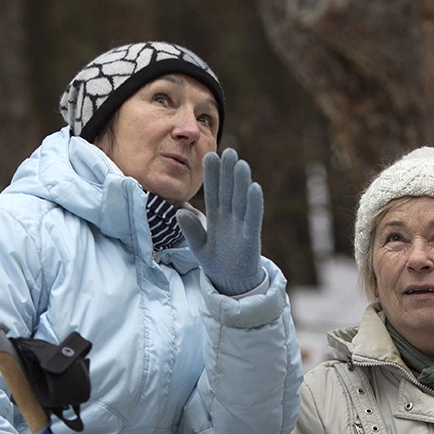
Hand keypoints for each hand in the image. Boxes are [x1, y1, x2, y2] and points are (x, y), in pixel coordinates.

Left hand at [178, 148, 263, 294]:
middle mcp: (230, 217)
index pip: (213, 192)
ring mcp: (241, 225)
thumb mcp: (198, 246)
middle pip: (228, 190)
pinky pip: (253, 217)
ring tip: (240, 163)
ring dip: (241, 182)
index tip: (210, 155)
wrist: (230, 282)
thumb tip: (179, 213)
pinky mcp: (251, 236)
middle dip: (228, 172)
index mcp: (216, 217)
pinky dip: (254, 203)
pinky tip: (254, 187)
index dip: (212, 175)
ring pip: (241, 200)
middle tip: (229, 150)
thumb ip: (190, 230)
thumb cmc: (215, 262)